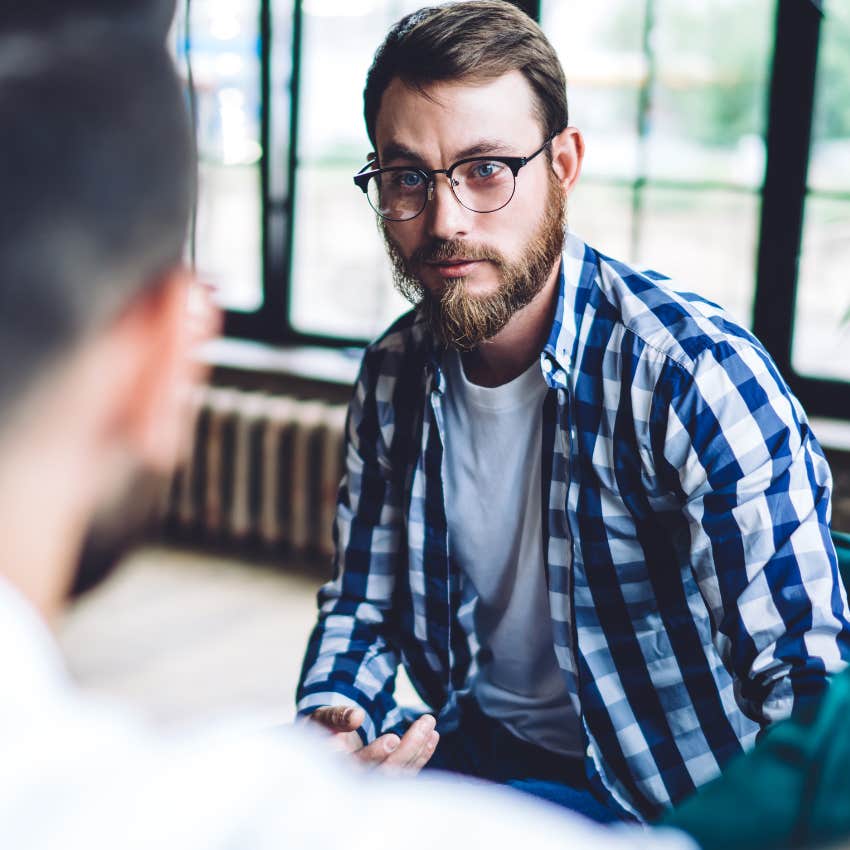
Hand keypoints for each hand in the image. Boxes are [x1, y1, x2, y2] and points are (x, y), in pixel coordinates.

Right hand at [308, 706, 438, 774]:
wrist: (319, 748)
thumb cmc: (319, 730)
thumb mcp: (320, 719)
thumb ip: (336, 717)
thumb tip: (356, 716)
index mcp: (335, 769)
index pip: (358, 766)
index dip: (375, 754)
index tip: (393, 738)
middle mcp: (355, 783)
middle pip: (386, 772)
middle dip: (409, 747)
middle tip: (427, 721)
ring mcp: (372, 784)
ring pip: (400, 774)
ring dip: (419, 750)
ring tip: (431, 725)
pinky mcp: (385, 780)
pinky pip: (406, 773)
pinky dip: (421, 756)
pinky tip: (432, 737)